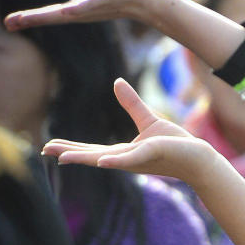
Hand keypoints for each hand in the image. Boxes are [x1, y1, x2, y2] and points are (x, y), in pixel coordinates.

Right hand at [3, 0, 160, 30]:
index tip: (9, 24)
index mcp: (78, 10)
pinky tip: (65, 10)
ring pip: (68, 11)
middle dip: (31, 19)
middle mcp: (83, 11)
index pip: (49, 15)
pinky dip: (78, 6)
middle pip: (53, 16)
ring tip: (28, 18)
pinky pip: (89, 1)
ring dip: (49, 15)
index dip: (29, 18)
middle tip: (9, 23)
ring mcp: (93, 5)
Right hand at [43, 79, 218, 187]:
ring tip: (61, 158)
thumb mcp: (149, 120)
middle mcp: (128, 159)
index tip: (49, 147)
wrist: (199, 157)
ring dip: (84, 158)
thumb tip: (116, 82)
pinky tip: (102, 162)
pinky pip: (131, 158)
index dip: (72, 148)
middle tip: (45, 151)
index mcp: (125, 151)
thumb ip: (131, 104)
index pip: (93, 151)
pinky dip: (116, 160)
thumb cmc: (176, 143)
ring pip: (107, 159)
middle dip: (69, 154)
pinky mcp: (152, 154)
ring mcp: (139, 159)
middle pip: (93, 156)